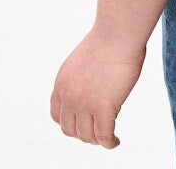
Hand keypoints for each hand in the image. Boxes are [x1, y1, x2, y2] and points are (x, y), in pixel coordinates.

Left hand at [50, 29, 145, 147]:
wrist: (118, 31)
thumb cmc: (110, 38)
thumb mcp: (84, 60)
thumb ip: (83, 78)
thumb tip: (95, 88)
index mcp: (62, 82)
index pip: (57, 116)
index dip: (70, 123)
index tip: (82, 123)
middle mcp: (69, 96)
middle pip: (70, 130)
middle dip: (84, 133)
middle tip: (98, 131)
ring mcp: (85, 104)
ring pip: (87, 136)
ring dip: (97, 140)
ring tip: (109, 137)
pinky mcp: (104, 108)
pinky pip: (104, 136)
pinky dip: (109, 143)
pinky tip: (116, 141)